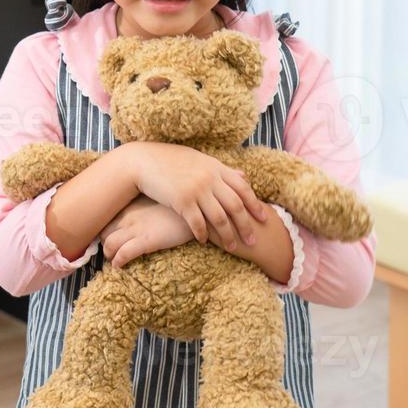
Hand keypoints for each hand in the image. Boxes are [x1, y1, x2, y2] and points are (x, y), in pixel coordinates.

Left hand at [100, 197, 194, 267]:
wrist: (195, 211)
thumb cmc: (176, 208)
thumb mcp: (155, 202)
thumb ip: (143, 209)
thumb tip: (137, 219)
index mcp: (130, 206)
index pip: (106, 219)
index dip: (105, 231)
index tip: (108, 239)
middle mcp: (129, 216)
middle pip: (103, 232)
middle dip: (104, 245)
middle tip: (110, 253)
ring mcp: (137, 228)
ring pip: (109, 244)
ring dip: (109, 255)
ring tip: (113, 261)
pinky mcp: (147, 240)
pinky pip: (124, 253)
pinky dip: (118, 261)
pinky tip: (119, 266)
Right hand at [123, 142, 268, 249]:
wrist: (143, 160)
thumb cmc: (171, 160)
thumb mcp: (199, 160)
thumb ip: (222, 170)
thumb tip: (243, 176)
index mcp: (215, 168)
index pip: (243, 188)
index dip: (254, 205)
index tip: (263, 219)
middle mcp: (209, 178)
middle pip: (235, 206)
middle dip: (246, 226)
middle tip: (253, 241)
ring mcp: (196, 190)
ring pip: (219, 218)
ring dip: (228, 236)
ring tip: (233, 248)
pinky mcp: (181, 201)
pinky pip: (197, 223)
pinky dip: (203, 234)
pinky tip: (204, 242)